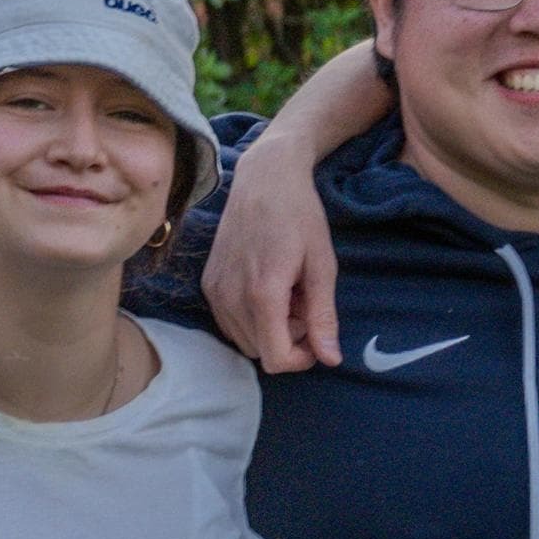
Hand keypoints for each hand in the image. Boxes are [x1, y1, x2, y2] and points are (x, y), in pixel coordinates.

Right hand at [204, 126, 343, 373]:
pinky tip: (268, 287)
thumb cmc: (299, 216)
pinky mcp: (207, 284)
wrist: (263, 179)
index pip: (275, 359)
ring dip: (270, 329)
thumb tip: (331, 359)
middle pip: (261, 352)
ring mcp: (213, 291)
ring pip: (245, 340)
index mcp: (262, 293)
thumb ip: (323, 316)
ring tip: (288, 292)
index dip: (301, 358)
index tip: (316, 334)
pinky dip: (252, 317)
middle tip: (305, 302)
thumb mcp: (322, 266)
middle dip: (289, 339)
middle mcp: (230, 297)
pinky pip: (230, 322)